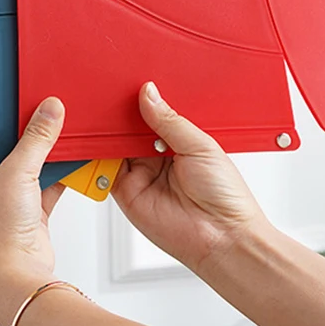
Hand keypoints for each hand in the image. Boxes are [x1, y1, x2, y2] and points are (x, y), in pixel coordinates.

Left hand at [0, 97, 65, 325]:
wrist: (17, 278)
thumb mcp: (17, 173)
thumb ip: (36, 138)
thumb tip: (49, 109)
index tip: (16, 95)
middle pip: (7, 143)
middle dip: (28, 130)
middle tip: (45, 108)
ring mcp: (5, 197)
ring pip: (28, 162)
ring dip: (46, 151)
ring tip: (62, 129)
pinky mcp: (28, 210)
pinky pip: (45, 181)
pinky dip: (58, 172)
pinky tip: (72, 157)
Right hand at [112, 82, 269, 276]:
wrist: (223, 239)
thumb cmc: (226, 196)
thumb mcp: (200, 145)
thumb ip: (169, 120)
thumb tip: (148, 94)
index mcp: (177, 140)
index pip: (151, 114)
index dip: (140, 101)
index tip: (128, 86)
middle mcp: (155, 155)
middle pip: (128, 128)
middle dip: (120, 115)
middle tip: (112, 98)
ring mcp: (140, 173)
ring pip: (114, 146)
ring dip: (108, 134)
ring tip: (104, 118)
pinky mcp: (125, 191)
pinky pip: (104, 170)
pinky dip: (98, 158)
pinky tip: (99, 145)